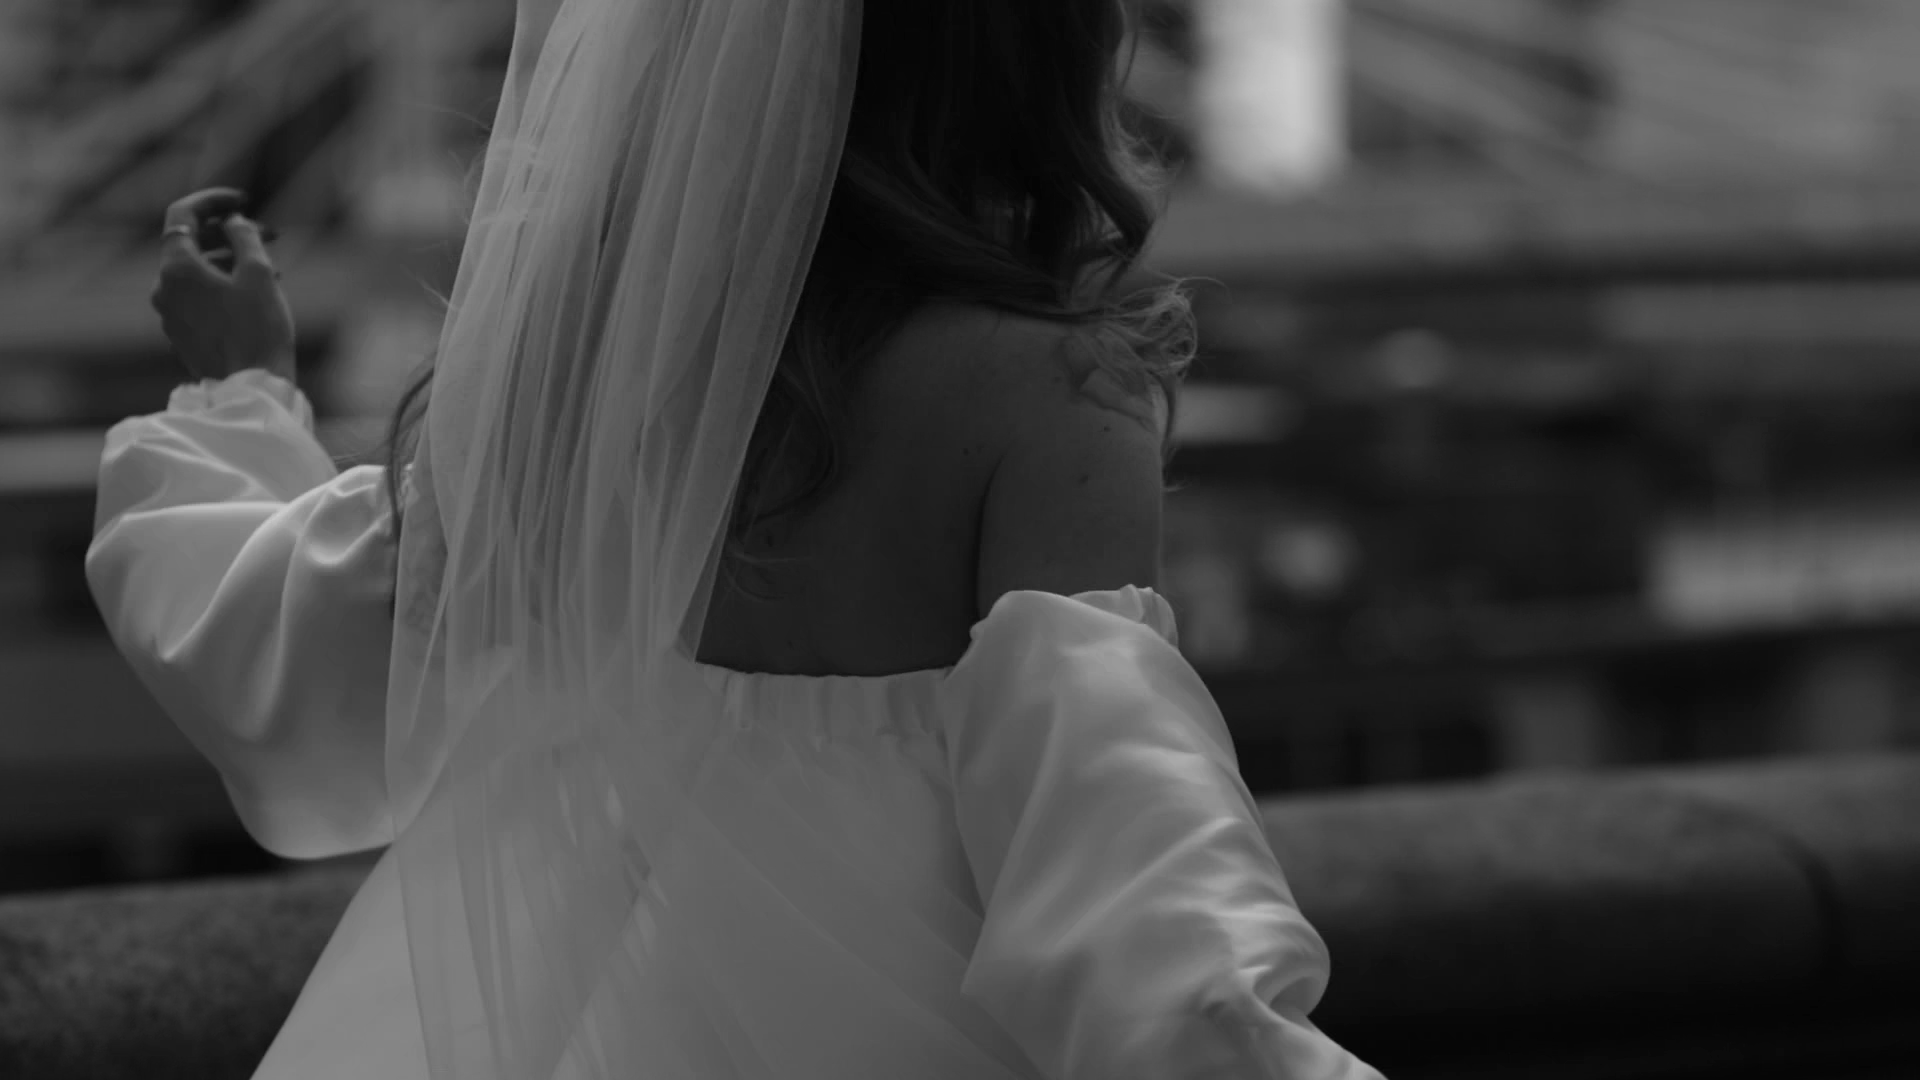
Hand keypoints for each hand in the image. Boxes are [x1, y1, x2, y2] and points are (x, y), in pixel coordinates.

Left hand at [151, 188, 295, 382]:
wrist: (250, 387)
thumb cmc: (258, 329)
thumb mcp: (259, 273)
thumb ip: (244, 236)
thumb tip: (232, 222)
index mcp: (177, 268)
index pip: (183, 214)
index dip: (213, 200)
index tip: (243, 201)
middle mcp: (163, 288)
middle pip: (190, 243)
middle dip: (228, 232)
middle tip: (269, 233)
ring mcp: (170, 313)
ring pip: (196, 272)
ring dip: (229, 261)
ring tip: (271, 267)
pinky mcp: (182, 334)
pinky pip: (198, 297)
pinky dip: (222, 285)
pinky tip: (254, 294)